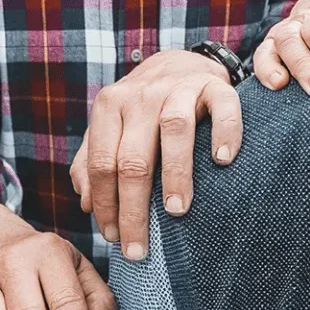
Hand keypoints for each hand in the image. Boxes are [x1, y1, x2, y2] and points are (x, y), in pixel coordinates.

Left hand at [73, 50, 241, 257]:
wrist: (179, 62)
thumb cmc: (142, 109)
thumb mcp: (110, 129)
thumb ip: (91, 162)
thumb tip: (85, 203)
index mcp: (109, 107)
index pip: (102, 163)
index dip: (105, 205)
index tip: (113, 238)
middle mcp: (141, 95)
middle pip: (133, 158)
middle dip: (133, 209)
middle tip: (139, 247)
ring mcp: (178, 88)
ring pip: (173, 131)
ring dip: (176, 175)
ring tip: (177, 211)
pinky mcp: (213, 84)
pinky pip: (222, 107)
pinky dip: (224, 133)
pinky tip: (222, 160)